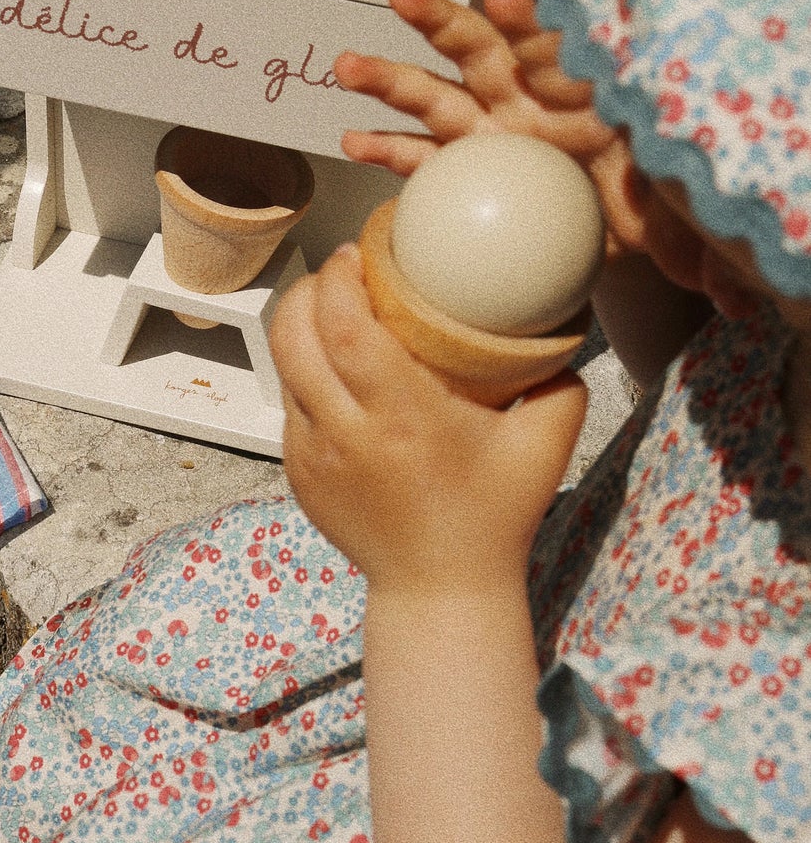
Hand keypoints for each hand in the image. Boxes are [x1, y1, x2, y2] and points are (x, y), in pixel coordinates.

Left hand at [270, 245, 586, 594]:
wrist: (440, 590)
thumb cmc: (495, 515)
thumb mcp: (545, 445)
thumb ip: (561, 377)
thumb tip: (558, 321)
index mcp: (403, 418)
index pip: (346, 328)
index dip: (342, 279)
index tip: (360, 251)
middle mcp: (347, 433)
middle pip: (295, 334)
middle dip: (310, 287)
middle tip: (342, 268)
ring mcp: (313, 454)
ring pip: (282, 364)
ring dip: (299, 323)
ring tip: (331, 303)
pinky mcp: (297, 471)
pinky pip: (287, 400)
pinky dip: (303, 368)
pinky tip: (332, 360)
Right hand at [337, 0, 647, 254]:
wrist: (636, 227)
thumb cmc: (656, 191)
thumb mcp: (668, 181)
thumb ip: (666, 187)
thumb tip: (684, 216)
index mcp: (575, 88)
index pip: (550, 47)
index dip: (527, 23)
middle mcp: (524, 100)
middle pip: (477, 50)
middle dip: (438, 20)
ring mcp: (490, 134)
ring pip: (433, 99)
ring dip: (390, 81)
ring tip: (349, 67)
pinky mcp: (467, 172)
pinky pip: (421, 161)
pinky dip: (388, 152)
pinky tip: (355, 142)